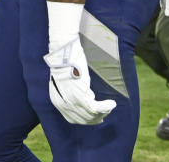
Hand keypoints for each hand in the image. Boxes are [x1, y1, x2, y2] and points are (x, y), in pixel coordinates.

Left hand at [44, 2, 115, 124]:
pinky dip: (105, 108)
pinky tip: (112, 104)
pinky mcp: (80, 94)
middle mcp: (62, 101)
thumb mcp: (64, 78)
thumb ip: (68, 89)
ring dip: (102, 113)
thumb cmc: (65, 60)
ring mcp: (71, 99)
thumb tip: (79, 92)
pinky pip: (95, 108)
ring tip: (109, 106)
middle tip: (104, 114)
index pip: (70, 118)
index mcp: (56, 98)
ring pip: (89, 115)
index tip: (95, 116)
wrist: (63, 48)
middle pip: (81, 119)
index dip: (84, 119)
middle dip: (94, 119)